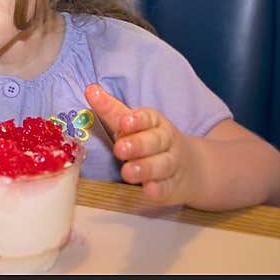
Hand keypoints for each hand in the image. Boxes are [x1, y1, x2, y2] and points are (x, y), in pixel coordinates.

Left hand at [84, 83, 198, 204]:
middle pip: (155, 141)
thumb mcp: (132, 123)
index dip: (137, 120)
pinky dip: (159, 189)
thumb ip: (111, 109)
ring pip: (161, 165)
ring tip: (127, 172)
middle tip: (119, 149)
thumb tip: (90, 89)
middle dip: (138, 145)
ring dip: (145, 168)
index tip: (124, 122)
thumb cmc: (149, 141)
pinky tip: (149, 190)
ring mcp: (171, 165)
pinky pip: (167, 188)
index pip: (148, 118)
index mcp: (155, 122)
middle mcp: (166, 141)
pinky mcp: (172, 187)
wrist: (189, 167)